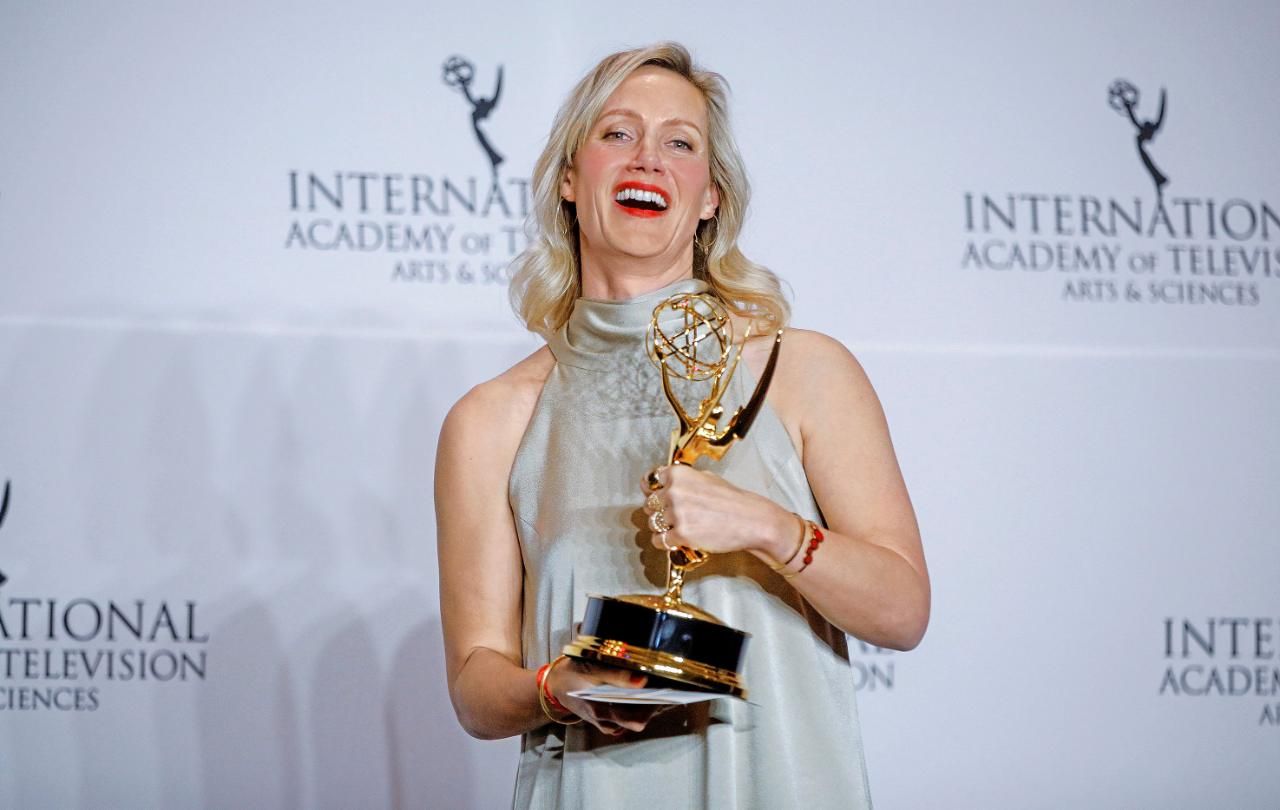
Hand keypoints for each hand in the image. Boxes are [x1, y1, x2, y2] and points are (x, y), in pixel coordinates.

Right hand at [544, 658, 669, 735]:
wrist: (555, 685)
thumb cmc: (573, 674)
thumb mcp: (591, 670)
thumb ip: (616, 676)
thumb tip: (643, 680)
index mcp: (602, 710)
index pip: (638, 718)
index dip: (656, 707)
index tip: (670, 693)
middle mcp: (607, 721)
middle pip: (640, 719)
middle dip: (656, 704)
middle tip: (670, 686)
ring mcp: (608, 721)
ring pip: (636, 718)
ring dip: (650, 705)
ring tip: (664, 688)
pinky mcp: (608, 718)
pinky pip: (629, 716)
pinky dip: (641, 706)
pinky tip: (650, 693)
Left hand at [642, 465, 794, 561]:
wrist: (751, 521)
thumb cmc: (733, 501)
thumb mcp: (707, 478)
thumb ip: (684, 480)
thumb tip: (664, 483)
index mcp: (678, 474)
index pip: (649, 481)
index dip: (653, 491)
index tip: (656, 497)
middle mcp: (674, 491)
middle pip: (649, 504)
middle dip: (659, 512)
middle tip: (673, 517)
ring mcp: (677, 513)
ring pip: (653, 524)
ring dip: (662, 529)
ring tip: (678, 529)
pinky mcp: (681, 534)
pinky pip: (659, 541)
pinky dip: (666, 543)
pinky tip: (676, 541)